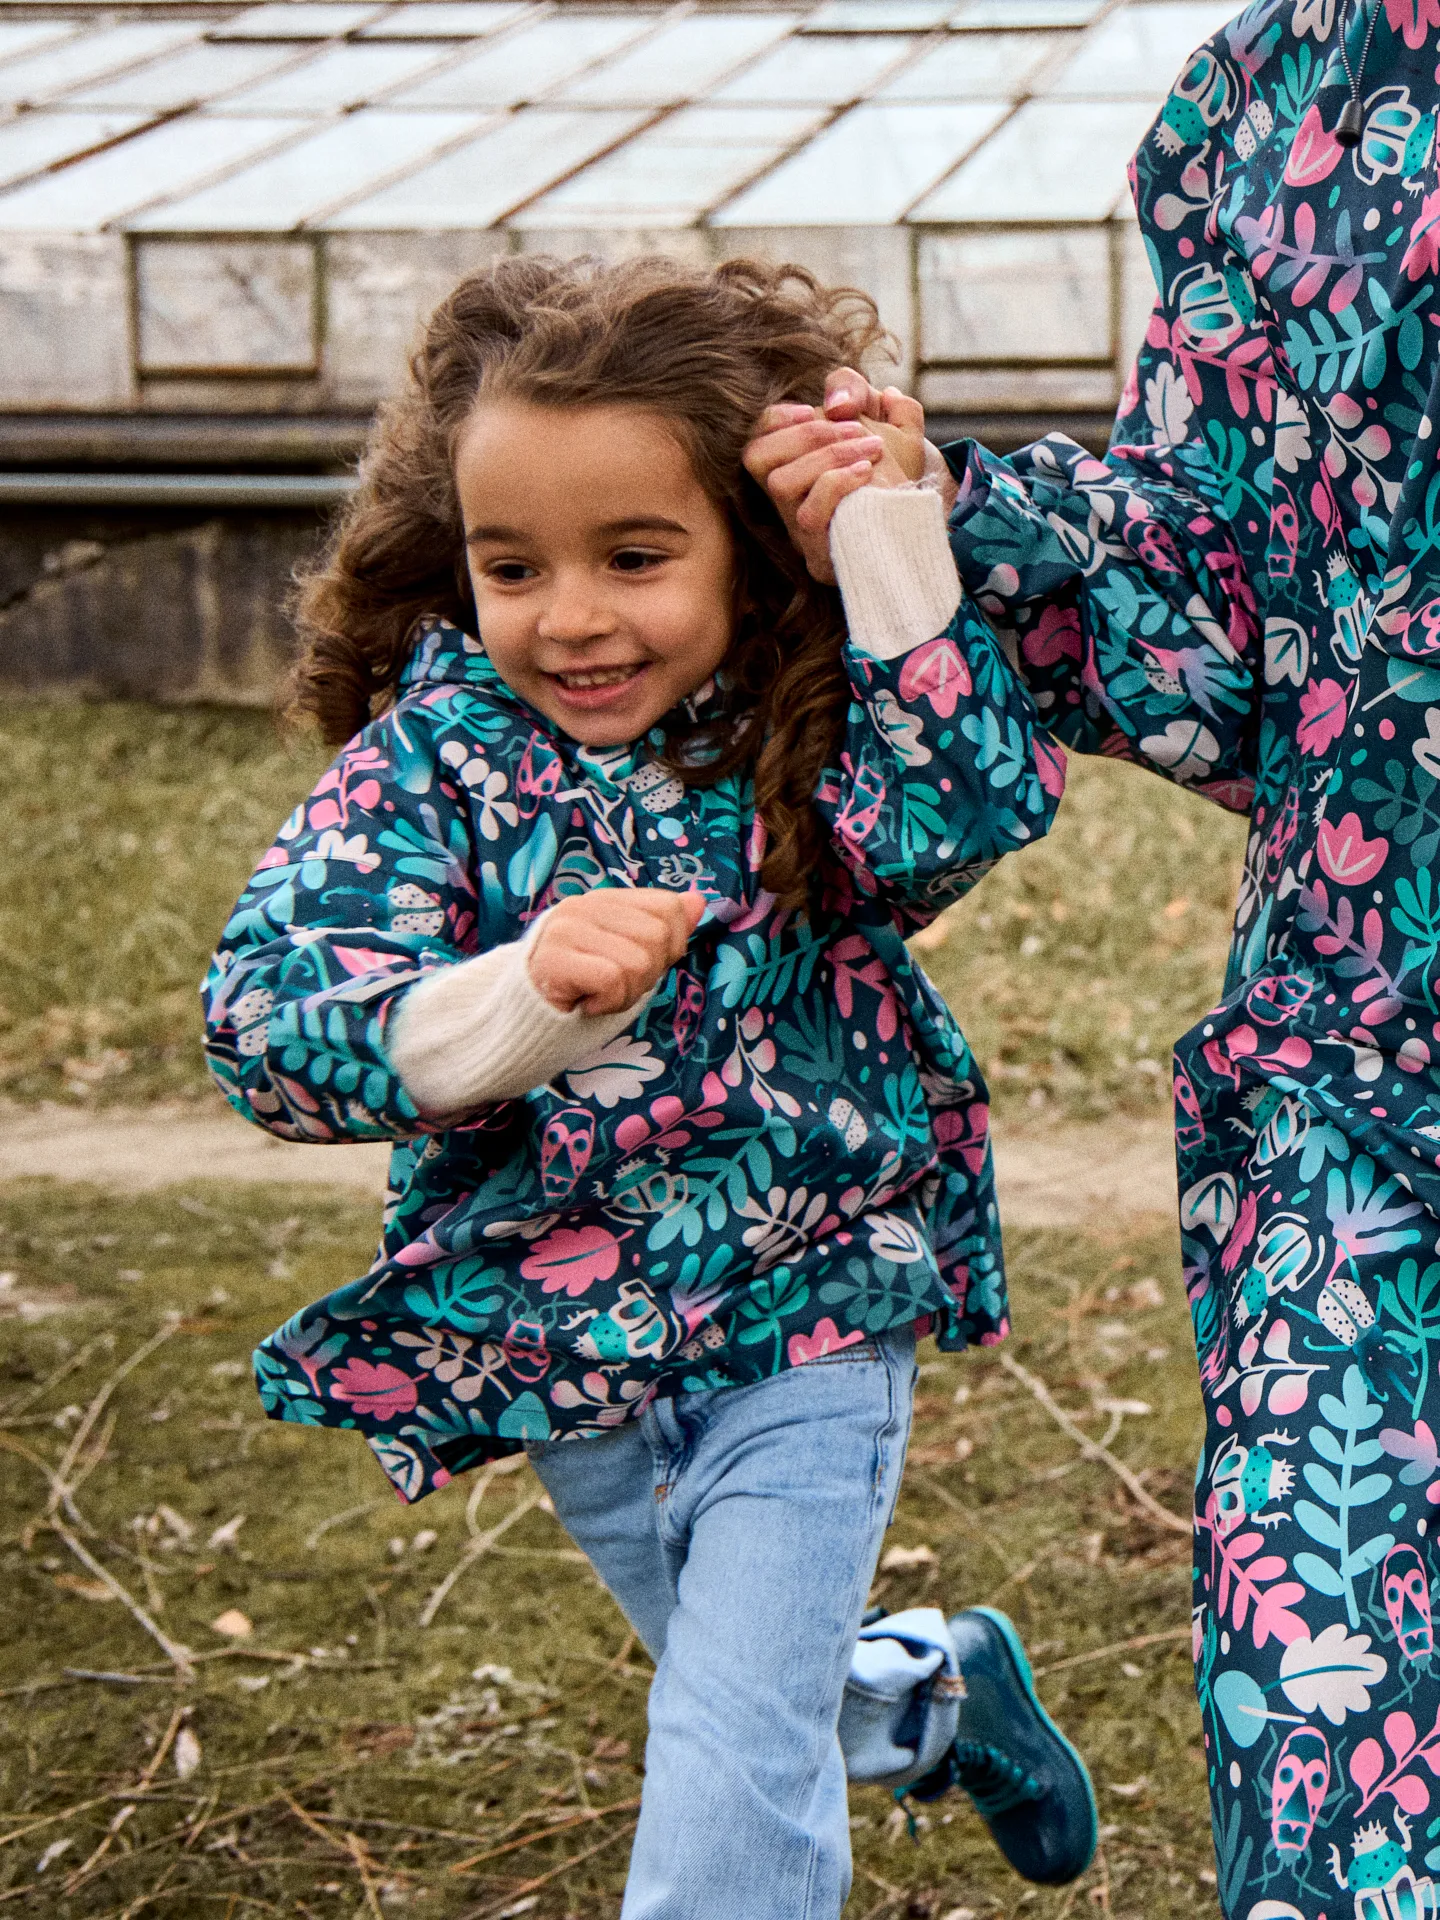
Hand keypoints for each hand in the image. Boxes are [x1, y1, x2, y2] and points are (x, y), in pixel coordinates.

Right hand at [528, 888, 704, 1016]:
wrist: (527, 1019)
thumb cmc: (584, 988)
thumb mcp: (631, 955)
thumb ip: (663, 928)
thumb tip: (698, 901)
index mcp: (606, 900)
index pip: (670, 908)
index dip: (670, 946)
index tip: (640, 967)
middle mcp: (584, 905)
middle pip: (658, 937)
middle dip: (647, 975)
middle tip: (613, 985)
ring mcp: (566, 929)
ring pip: (638, 961)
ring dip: (626, 993)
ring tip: (598, 994)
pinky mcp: (553, 958)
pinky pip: (612, 979)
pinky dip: (608, 1003)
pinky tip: (587, 1003)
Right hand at [744, 369, 929, 583]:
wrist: (915, 518)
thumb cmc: (893, 469)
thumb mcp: (881, 419)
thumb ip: (857, 393)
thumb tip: (839, 400)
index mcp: (791, 465)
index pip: (755, 437)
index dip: (773, 419)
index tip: (810, 409)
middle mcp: (786, 497)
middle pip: (756, 457)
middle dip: (806, 434)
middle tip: (854, 427)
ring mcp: (798, 526)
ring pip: (780, 483)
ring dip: (825, 457)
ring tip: (869, 448)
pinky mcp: (817, 550)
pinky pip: (809, 514)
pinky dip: (837, 484)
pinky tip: (866, 472)